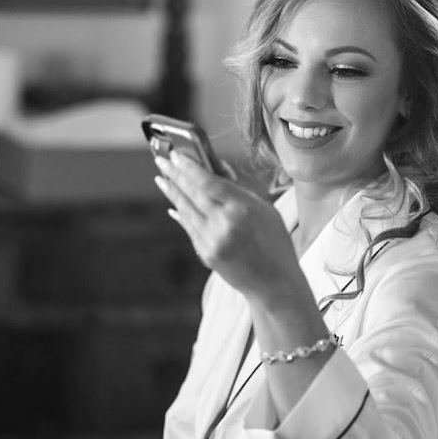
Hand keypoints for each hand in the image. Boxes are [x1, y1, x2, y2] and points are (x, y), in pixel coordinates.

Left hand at [154, 151, 300, 302]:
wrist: (274, 284)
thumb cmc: (275, 243)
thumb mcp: (265, 209)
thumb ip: (238, 189)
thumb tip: (217, 167)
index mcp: (242, 210)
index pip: (208, 182)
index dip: (189, 167)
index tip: (177, 154)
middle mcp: (223, 225)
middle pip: (192, 194)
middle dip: (175, 175)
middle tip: (162, 160)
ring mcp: (211, 241)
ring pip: (185, 210)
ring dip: (172, 193)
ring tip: (161, 178)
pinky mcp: (205, 254)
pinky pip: (189, 228)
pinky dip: (181, 213)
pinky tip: (174, 204)